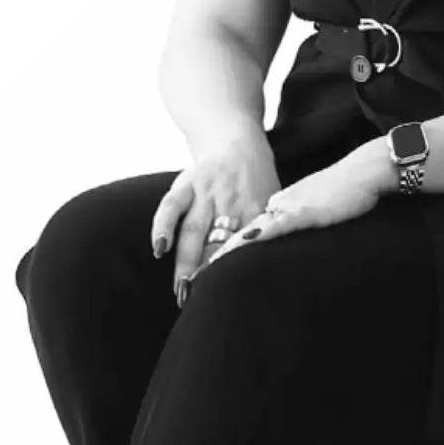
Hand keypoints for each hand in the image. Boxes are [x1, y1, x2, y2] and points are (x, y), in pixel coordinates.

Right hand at [152, 132, 279, 305]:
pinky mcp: (186, 181)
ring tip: (181, 290)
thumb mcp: (274, 201)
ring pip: (195, 230)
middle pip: (219, 243)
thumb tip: (284, 266)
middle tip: (203, 305)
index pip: (248, 247)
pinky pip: (171, 205)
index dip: (240, 272)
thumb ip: (272, 228)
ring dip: (186, 261)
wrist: (236, 139)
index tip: (236, 297)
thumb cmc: (258, 179)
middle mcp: (232, 202)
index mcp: (256, 209)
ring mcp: (207, 191)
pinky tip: (160, 249)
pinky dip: (163, 226)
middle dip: (211, 275)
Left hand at [200, 142, 393, 271]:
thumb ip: (293, 225)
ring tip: (198, 279)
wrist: (364, 171)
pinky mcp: (305, 211)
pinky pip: (275, 226)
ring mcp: (287, 208)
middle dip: (207, 262)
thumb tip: (278, 243)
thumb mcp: (312, 212)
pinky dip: (255, 240)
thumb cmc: (343, 193)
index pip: (237, 233)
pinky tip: (240, 249)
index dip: (215, 255)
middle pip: (235, 235)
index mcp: (273, 208)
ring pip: (246, 234)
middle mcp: (273, 207)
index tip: (195, 277)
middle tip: (184, 287)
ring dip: (222, 257)